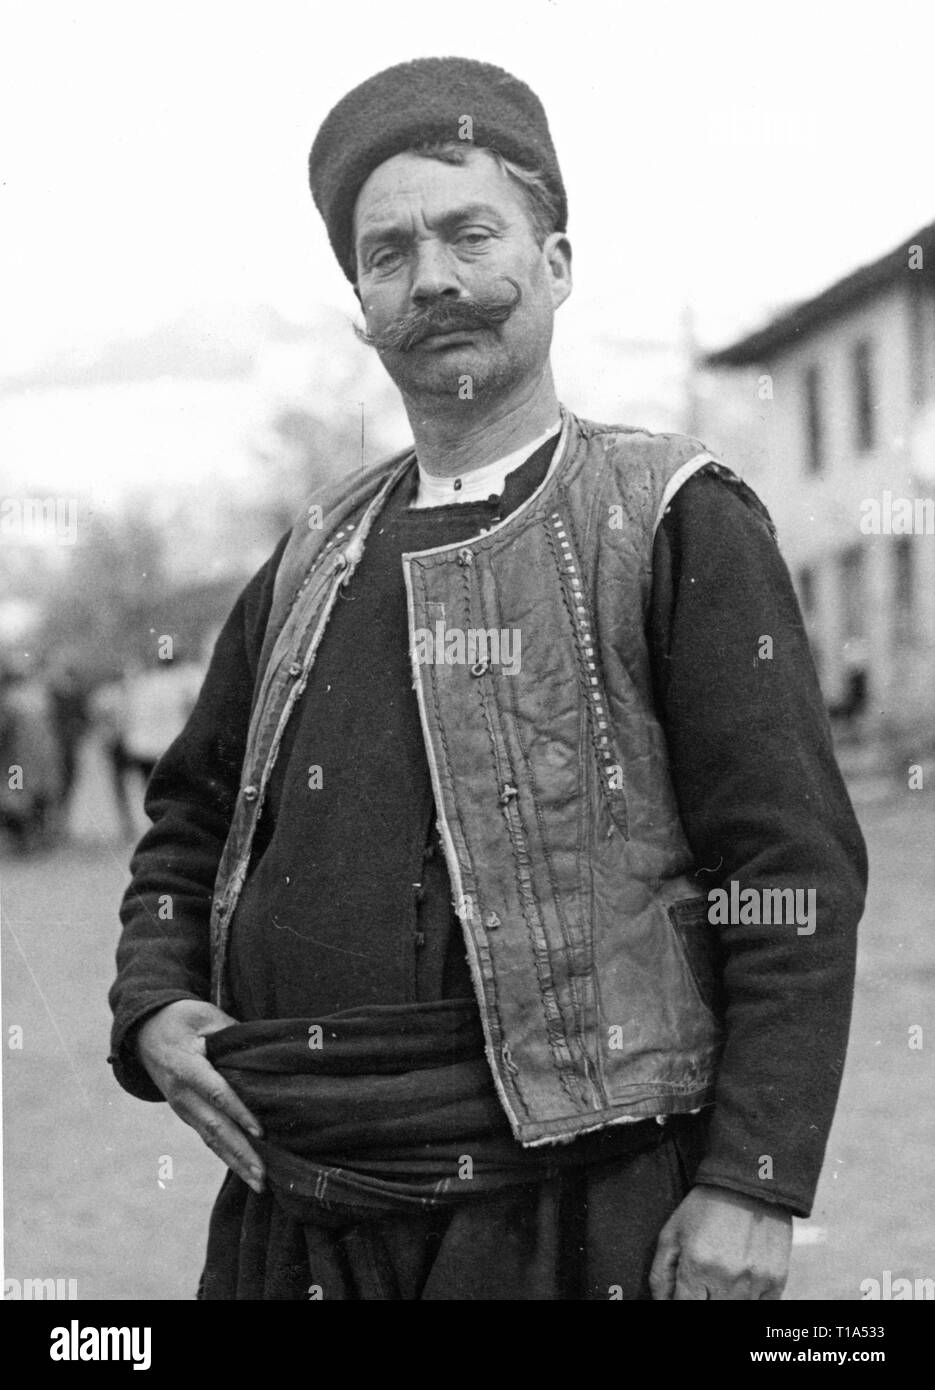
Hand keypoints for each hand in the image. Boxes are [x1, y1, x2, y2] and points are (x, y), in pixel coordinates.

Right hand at [135, 999, 265, 1193]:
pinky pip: (207, 1136)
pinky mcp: (186, 1113)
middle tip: (263, 1174)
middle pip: (214, 1127)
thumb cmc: (180, 1018)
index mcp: (187, 1067)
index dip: (238, 1113)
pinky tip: (244, 1169)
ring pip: (211, 1139)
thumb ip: (231, 1031)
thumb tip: (262, 1047)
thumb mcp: (204, 1015)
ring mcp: (181, 1107)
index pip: (216, 1093)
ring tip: (258, 1183)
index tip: (260, 1132)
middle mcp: (182, 1094)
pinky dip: (226, 1154)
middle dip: (240, 1152)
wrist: (143, 1031)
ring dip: (235, 1162)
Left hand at [649, 1184, 791, 1299]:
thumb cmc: (706, 1206)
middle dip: (702, 1298)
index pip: (683, 1307)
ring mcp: (755, 1282)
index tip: (684, 1293)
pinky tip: (741, 1283)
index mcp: (697, 1266)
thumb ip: (661, 1272)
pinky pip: (762, 1308)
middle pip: (710, 1311)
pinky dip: (749, 1301)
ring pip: (735, 1311)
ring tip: (720, 1278)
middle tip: (702, 1283)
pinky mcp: (776, 1281)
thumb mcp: (672, 1231)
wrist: (749, 1183)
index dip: (678, 1303)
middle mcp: (727, 1279)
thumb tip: (661, 1302)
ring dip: (724, 1299)